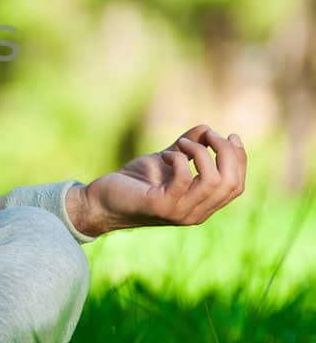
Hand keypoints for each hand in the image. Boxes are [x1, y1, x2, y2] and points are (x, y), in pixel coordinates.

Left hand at [77, 124, 247, 236]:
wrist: (102, 200)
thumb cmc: (135, 182)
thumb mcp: (168, 160)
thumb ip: (188, 147)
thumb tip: (207, 129)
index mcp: (202, 205)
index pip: (236, 186)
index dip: (239, 160)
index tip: (231, 136)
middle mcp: (196, 213)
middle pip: (231, 183)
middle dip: (225, 152)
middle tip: (208, 135)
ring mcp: (180, 213)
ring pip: (213, 181)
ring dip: (202, 153)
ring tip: (182, 144)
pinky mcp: (162, 206)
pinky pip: (184, 178)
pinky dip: (178, 158)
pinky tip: (165, 154)